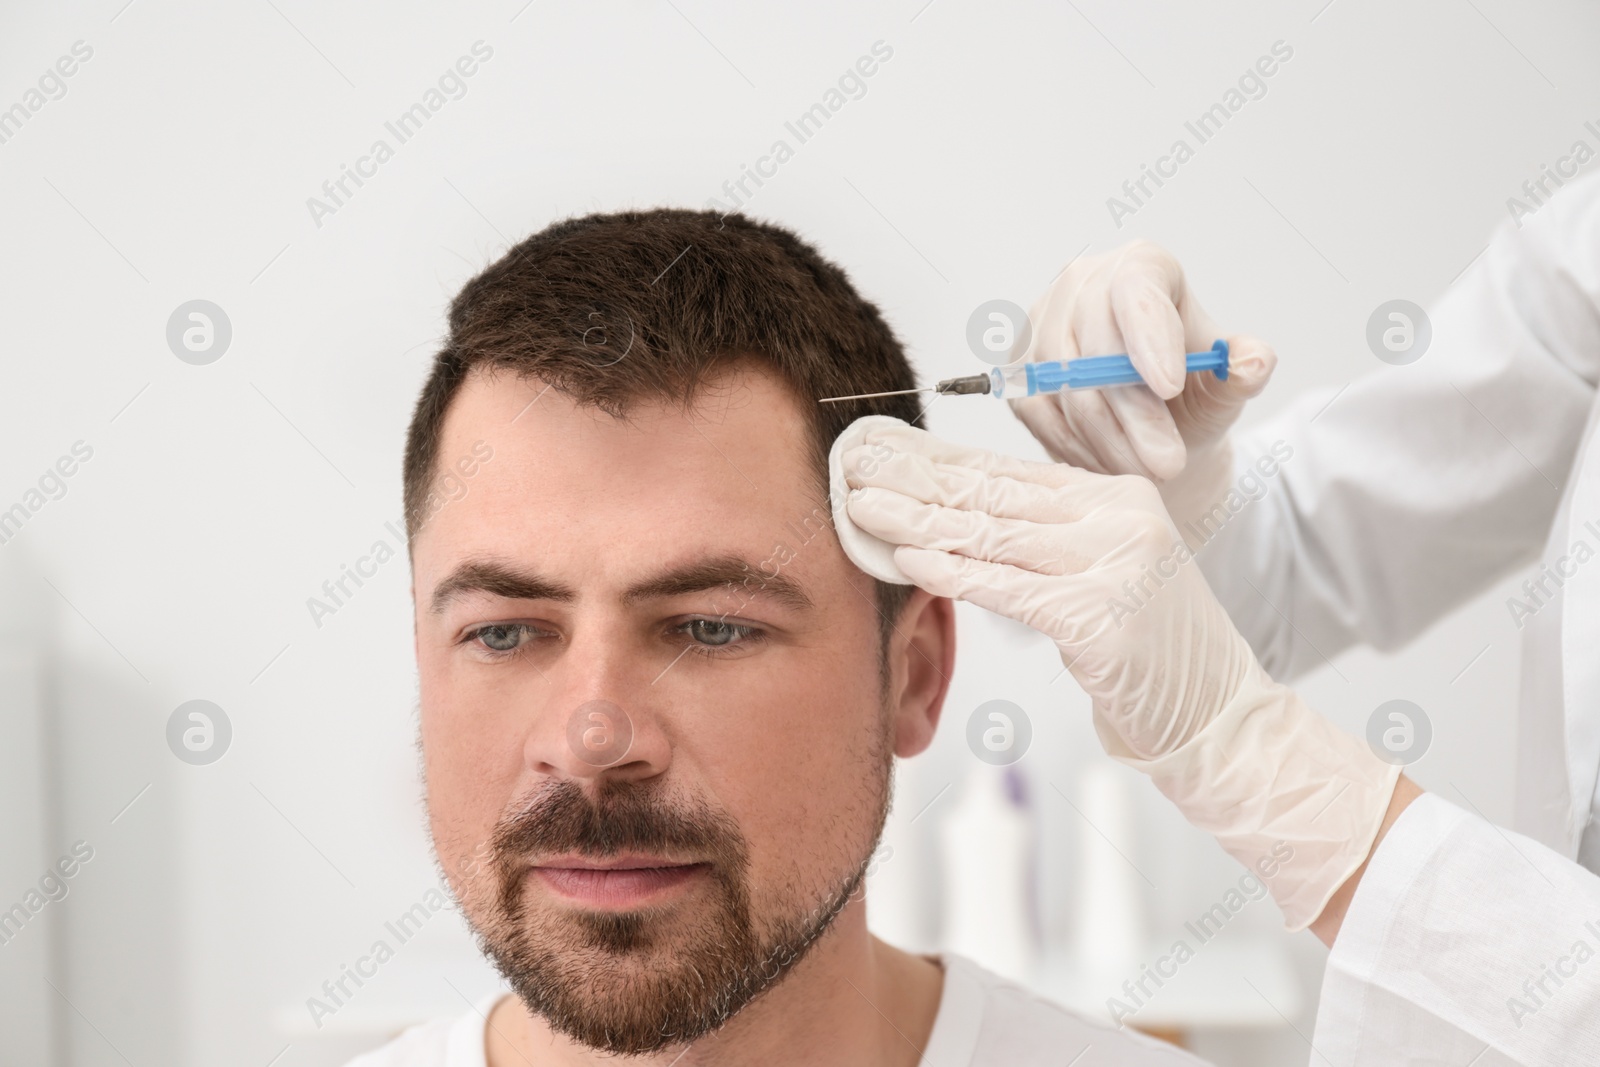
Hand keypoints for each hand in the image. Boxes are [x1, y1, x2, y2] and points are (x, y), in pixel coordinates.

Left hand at [841, 419, 1249, 758]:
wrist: (1217, 711)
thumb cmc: (1151, 648)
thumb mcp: (1102, 571)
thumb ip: (1043, 538)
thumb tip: (952, 514)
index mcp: (1117, 496)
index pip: (1008, 470)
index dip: (937, 458)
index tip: (881, 448)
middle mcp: (1118, 517)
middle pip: (994, 492)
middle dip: (914, 478)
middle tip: (851, 464)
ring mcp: (1113, 563)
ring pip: (993, 534)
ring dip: (917, 520)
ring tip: (861, 506)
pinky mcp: (1099, 615)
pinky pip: (1008, 588)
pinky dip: (953, 572)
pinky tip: (908, 557)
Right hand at [1008, 241, 1275, 490]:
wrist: (1148, 421)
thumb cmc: (1189, 392)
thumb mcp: (1224, 385)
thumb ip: (1243, 371)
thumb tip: (1257, 361)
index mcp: (1142, 267)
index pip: (1136, 292)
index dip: (1149, 339)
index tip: (1169, 388)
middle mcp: (1082, 282)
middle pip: (1095, 349)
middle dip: (1133, 415)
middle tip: (1168, 463)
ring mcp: (1042, 324)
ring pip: (1066, 389)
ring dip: (1109, 441)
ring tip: (1148, 472)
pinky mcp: (1021, 368)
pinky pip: (1041, 413)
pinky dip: (1078, 447)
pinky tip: (1112, 463)